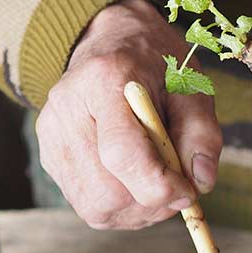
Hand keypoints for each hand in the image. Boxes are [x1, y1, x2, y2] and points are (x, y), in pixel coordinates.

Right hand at [35, 0, 223, 229]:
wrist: (112, 42)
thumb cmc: (156, 66)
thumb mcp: (191, 87)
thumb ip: (202, 133)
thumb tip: (201, 183)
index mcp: (103, 80)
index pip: (121, 152)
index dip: (158, 184)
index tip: (189, 191)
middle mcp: (67, 110)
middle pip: (106, 190)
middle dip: (151, 202)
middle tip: (178, 187)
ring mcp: (52, 137)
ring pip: (96, 206)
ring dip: (138, 209)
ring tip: (157, 182)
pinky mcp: (50, 158)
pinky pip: (89, 205)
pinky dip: (121, 207)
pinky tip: (136, 182)